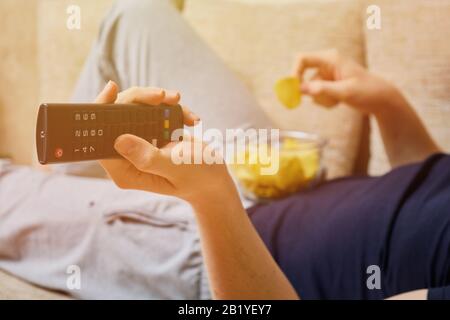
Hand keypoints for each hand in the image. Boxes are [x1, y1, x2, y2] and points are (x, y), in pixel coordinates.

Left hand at [94, 82, 236, 204]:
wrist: (214, 177)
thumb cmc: (197, 176)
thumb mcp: (176, 166)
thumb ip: (148, 157)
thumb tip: (119, 141)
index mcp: (125, 170)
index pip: (101, 138)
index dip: (102, 111)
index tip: (112, 89)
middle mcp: (127, 157)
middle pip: (117, 116)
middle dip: (139, 99)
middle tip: (162, 95)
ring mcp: (140, 144)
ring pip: (135, 108)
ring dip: (158, 101)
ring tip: (178, 100)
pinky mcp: (152, 134)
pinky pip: (153, 111)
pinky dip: (172, 109)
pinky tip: (190, 119)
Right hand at [295, 49, 397, 114]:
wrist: (381, 99)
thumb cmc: (367, 91)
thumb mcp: (346, 92)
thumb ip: (324, 90)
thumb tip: (303, 89)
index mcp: (331, 58)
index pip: (302, 59)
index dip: (294, 73)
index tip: (293, 89)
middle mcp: (326, 64)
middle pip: (303, 76)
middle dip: (310, 91)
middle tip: (317, 100)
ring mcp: (326, 75)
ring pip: (310, 89)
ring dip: (320, 99)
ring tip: (337, 101)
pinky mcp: (328, 85)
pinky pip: (316, 95)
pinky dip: (324, 101)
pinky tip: (337, 102)